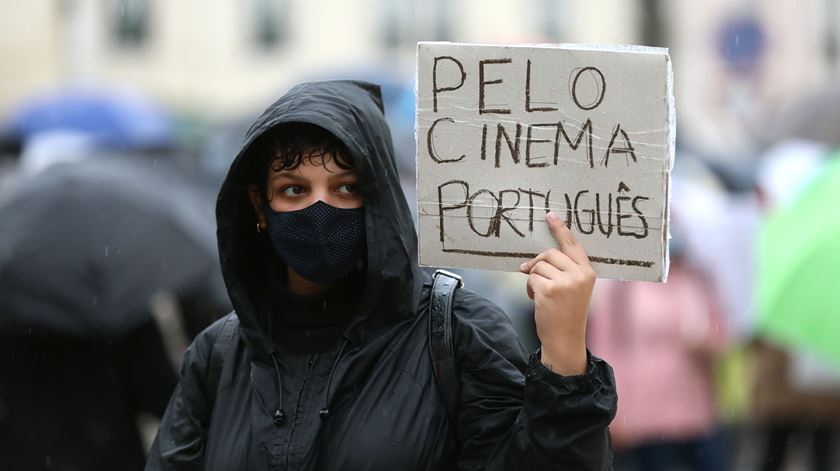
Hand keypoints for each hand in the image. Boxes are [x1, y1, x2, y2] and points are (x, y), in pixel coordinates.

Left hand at [519, 211, 594, 375]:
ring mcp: (565, 282)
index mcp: (588, 272)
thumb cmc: (567, 313)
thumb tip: (542, 255)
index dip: (560, 229)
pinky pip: (531, 278)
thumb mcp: (575, 289)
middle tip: (532, 273)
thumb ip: (566, 270)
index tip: (550, 216)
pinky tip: (537, 300)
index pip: (573, 245)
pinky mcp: (549, 290)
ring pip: (538, 266)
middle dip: (538, 262)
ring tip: (540, 294)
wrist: (565, 339)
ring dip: (533, 279)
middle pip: (550, 253)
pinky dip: (530, 288)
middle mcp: (579, 275)